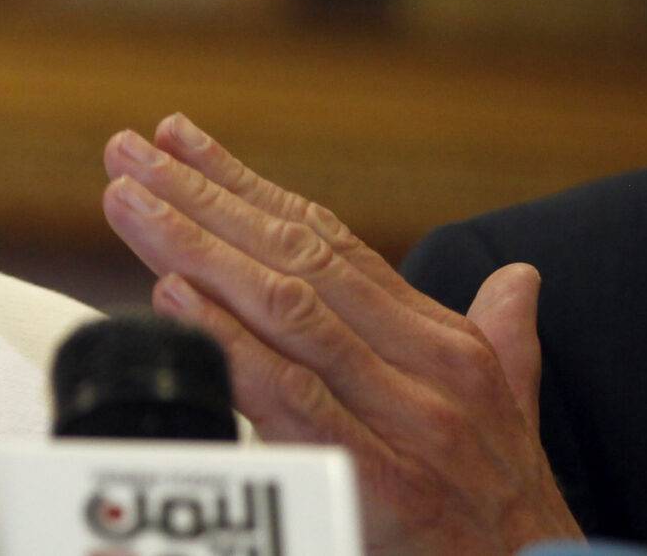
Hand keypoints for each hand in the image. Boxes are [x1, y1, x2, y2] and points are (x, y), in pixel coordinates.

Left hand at [101, 114, 581, 555]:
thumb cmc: (517, 507)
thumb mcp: (514, 411)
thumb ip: (506, 339)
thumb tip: (520, 278)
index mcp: (444, 343)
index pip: (327, 241)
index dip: (247, 185)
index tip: (177, 140)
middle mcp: (424, 366)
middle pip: (293, 258)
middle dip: (201, 198)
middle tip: (126, 154)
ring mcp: (403, 419)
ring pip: (283, 309)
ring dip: (195, 249)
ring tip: (128, 203)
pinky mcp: (379, 479)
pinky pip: (288, 397)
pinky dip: (227, 341)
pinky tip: (171, 297)